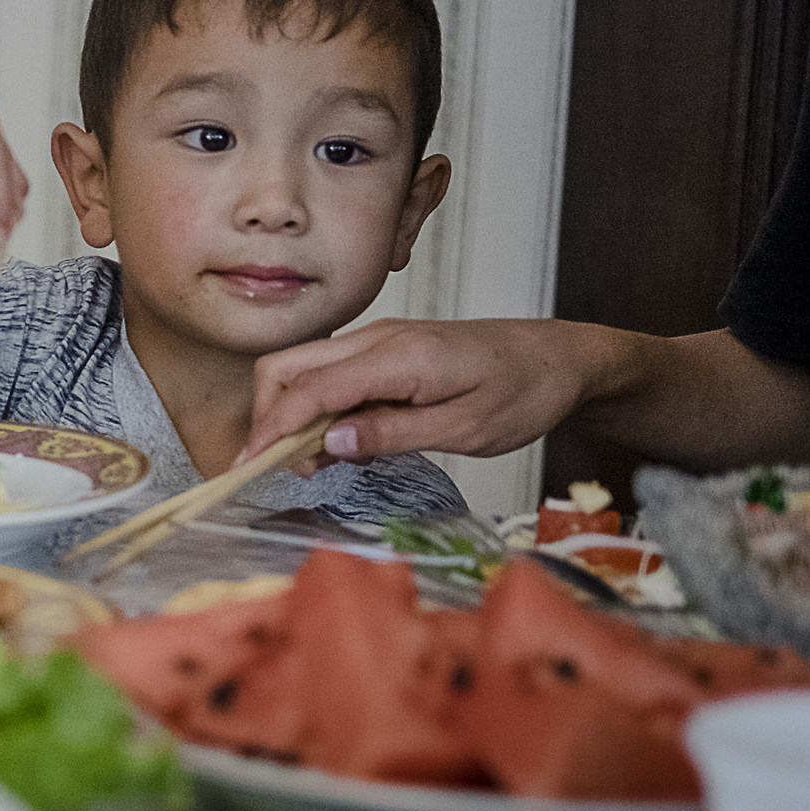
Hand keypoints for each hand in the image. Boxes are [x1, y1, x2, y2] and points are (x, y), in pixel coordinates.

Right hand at [237, 318, 599, 473]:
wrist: (561, 358)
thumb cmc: (525, 391)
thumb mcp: (465, 429)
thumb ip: (391, 434)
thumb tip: (327, 444)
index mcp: (398, 356)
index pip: (309, 390)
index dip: (271, 431)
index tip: (249, 467)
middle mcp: (379, 340)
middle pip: (287, 368)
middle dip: (268, 419)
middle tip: (280, 470)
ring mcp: (379, 342)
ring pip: (303, 370)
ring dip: (293, 416)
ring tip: (314, 464)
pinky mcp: (385, 353)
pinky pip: (331, 376)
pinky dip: (319, 409)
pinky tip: (342, 444)